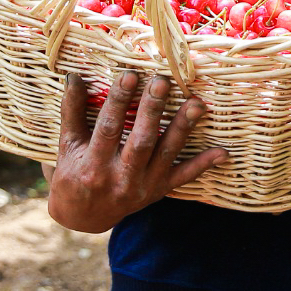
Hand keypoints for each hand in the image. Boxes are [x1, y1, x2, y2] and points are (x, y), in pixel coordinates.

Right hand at [46, 70, 227, 233]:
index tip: (130, 74)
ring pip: (166, 154)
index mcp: (93, 164)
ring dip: (183, 129)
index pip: (108, 128)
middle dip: (152, 111)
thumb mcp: (67, 145)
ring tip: (197, 104)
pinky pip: (184, 177)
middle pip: (141, 141)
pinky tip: (223, 152)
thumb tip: (74, 76)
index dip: (118, 101)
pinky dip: (204, 165)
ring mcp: (143, 186)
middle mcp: (120, 177)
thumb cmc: (73, 173)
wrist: (83, 216)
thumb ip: (72, 111)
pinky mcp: (159, 191)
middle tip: (162, 82)